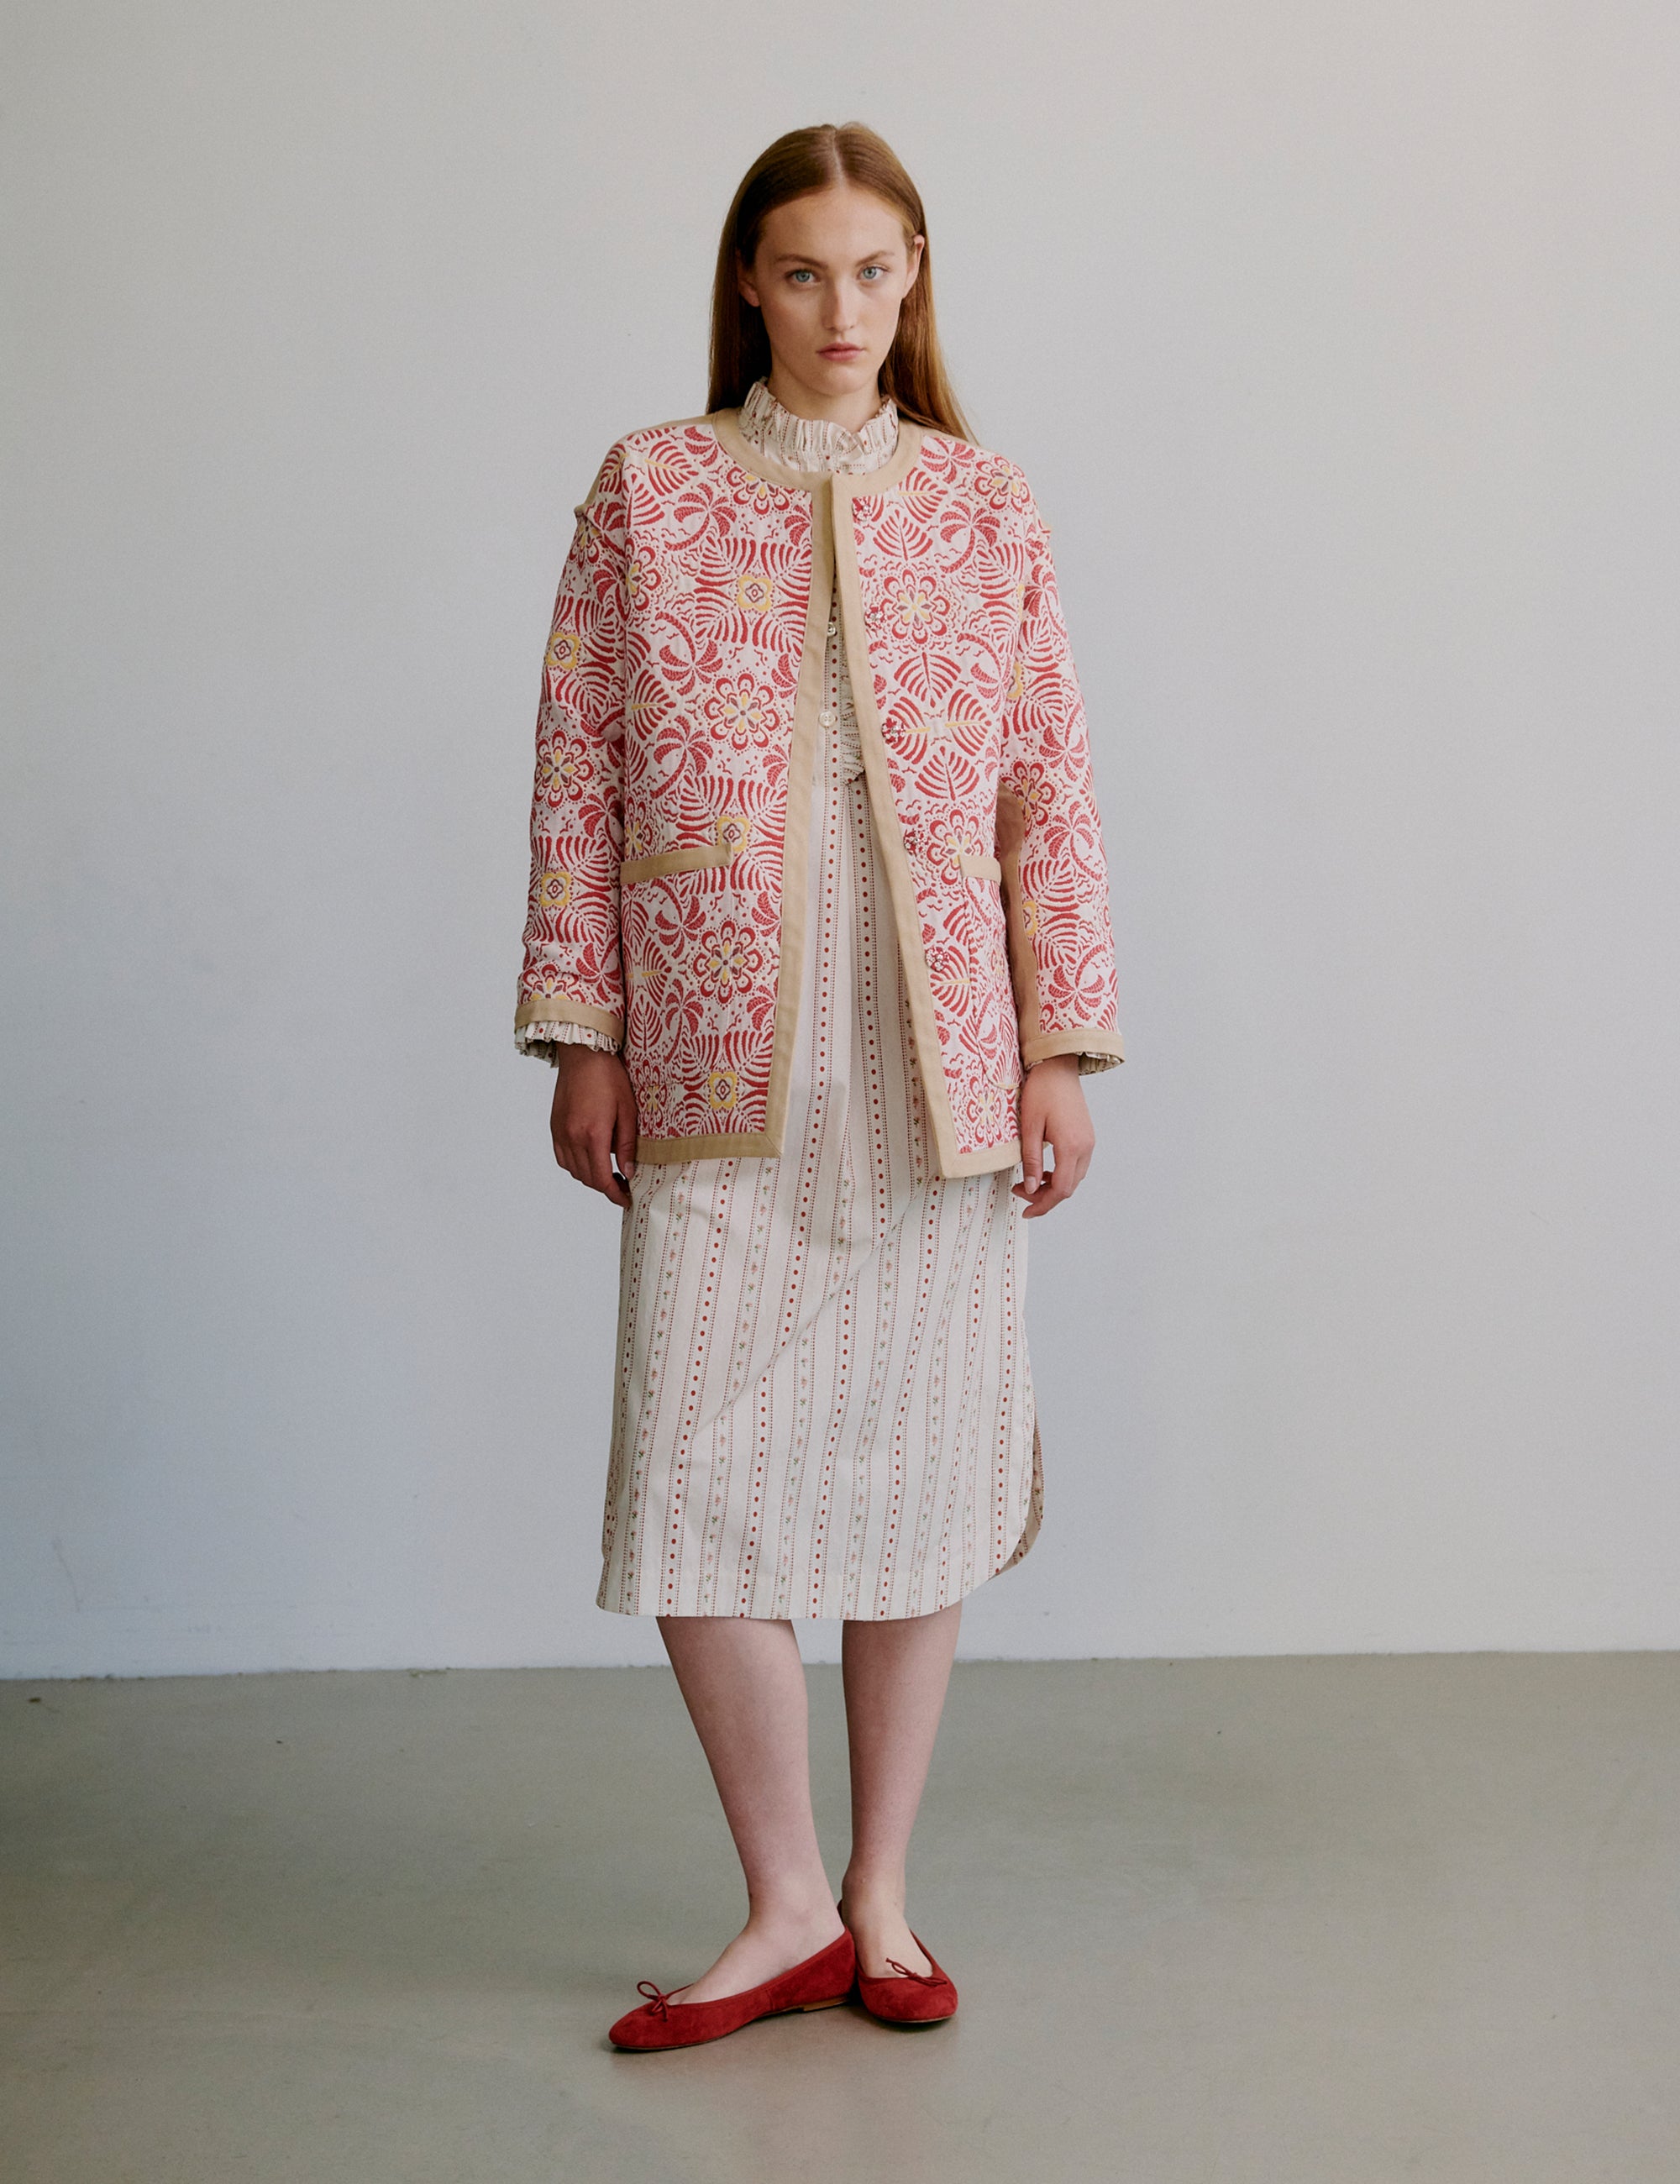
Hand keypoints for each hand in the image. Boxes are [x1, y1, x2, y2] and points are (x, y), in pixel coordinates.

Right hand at [549, 1047, 638, 1208]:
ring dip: (591, 1178)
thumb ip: (627, 1145)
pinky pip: (562, 1158)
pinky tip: (590, 1160)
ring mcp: (560, 1133)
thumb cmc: (609, 1078)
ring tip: (609, 1174)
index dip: (615, 1194)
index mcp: (593, 1135)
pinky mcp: (554, 1127)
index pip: (602, 1178)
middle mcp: (572, 1137)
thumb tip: (628, 1172)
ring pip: (574, 1171)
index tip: (626, 1199)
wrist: (583, 1055)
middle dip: (606, 1188)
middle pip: (588, 1179)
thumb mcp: (628, 1111)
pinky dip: (575, 1166)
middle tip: (622, 1186)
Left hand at [1012, 1054, 1093, 1217]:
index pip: (1060, 1189)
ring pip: (1074, 1178)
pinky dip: (1061, 1174)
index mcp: (1071, 1146)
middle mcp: (1085, 1147)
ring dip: (1053, 1186)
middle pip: (1069, 1187)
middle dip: (1045, 1197)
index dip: (1042, 1204)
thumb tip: (1030, 1188)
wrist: (1058, 1068)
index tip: (1026, 1211)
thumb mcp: (1029, 1127)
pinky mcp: (1087, 1137)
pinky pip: (1077, 1166)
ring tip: (1029, 1183)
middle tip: (1020, 1193)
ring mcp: (1089, 1142)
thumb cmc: (1042, 1091)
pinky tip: (1044, 1170)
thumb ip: (1032, 1161)